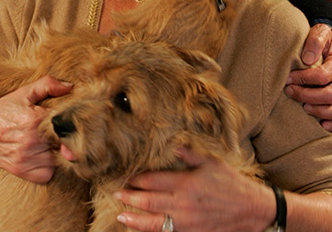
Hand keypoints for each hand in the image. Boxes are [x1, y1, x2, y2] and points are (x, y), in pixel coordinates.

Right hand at [0, 75, 71, 180]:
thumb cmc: (2, 110)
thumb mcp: (23, 92)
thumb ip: (48, 85)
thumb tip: (71, 87)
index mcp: (37, 119)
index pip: (68, 123)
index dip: (74, 122)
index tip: (76, 120)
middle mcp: (34, 141)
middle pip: (66, 142)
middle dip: (67, 136)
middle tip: (60, 130)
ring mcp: (29, 159)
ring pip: (59, 158)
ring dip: (58, 151)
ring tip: (48, 140)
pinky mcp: (25, 173)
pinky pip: (49, 173)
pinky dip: (49, 166)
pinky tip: (41, 154)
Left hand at [113, 148, 273, 231]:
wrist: (252, 210)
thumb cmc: (232, 183)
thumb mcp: (211, 163)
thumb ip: (189, 154)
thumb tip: (172, 145)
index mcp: (186, 183)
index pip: (153, 181)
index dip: (137, 179)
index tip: (125, 176)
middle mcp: (183, 204)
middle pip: (149, 202)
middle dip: (130, 198)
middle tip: (115, 193)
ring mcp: (187, 222)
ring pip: (155, 223)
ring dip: (135, 220)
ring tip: (121, 216)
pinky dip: (153, 231)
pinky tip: (144, 229)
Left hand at [285, 23, 331, 130]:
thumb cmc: (325, 40)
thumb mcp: (322, 33)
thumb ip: (315, 41)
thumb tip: (307, 59)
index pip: (322, 76)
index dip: (303, 79)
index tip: (288, 79)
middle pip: (330, 94)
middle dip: (307, 95)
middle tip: (290, 92)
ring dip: (319, 111)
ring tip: (304, 107)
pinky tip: (322, 123)